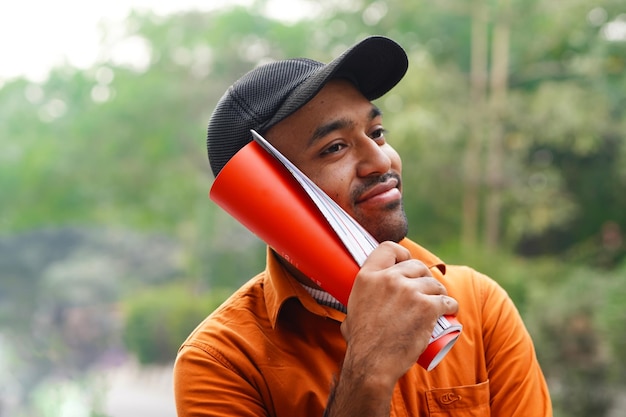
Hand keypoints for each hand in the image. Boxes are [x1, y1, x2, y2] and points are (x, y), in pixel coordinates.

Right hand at [341, 241, 458, 385]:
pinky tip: (450, 311)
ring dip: (439, 292)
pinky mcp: (427, 307)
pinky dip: (451, 306)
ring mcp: (410, 291)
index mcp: (368, 276)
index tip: (407, 261)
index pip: (389, 248)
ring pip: (434, 283)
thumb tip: (353, 313)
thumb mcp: (351, 311)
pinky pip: (446, 301)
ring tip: (439, 302)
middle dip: (424, 276)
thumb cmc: (361, 342)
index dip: (402, 253)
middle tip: (426, 290)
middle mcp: (389, 278)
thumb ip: (357, 303)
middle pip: (416, 265)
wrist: (372, 363)